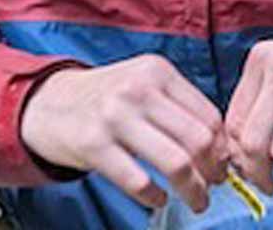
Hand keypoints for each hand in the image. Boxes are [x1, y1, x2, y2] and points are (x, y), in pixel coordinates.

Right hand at [20, 55, 228, 212]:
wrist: (48, 103)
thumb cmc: (106, 99)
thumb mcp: (143, 85)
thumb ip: (179, 107)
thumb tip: (221, 148)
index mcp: (157, 71)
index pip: (208, 115)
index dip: (223, 148)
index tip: (225, 165)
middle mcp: (138, 89)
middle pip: (198, 140)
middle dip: (214, 171)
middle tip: (214, 186)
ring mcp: (114, 116)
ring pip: (175, 162)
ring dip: (193, 190)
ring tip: (197, 201)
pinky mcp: (93, 145)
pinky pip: (139, 181)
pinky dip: (156, 197)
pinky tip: (159, 199)